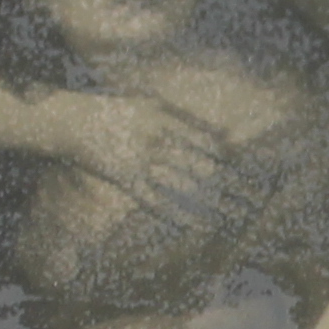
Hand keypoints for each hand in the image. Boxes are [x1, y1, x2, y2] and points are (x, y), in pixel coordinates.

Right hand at [59, 90, 245, 229]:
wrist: (71, 120)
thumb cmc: (112, 110)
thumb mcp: (146, 102)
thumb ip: (177, 114)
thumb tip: (213, 129)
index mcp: (162, 117)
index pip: (205, 138)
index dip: (230, 156)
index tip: (252, 169)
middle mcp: (155, 139)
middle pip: (201, 164)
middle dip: (231, 183)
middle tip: (257, 199)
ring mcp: (140, 160)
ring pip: (184, 185)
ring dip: (211, 202)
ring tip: (235, 217)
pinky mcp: (125, 179)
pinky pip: (155, 200)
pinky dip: (176, 214)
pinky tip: (196, 225)